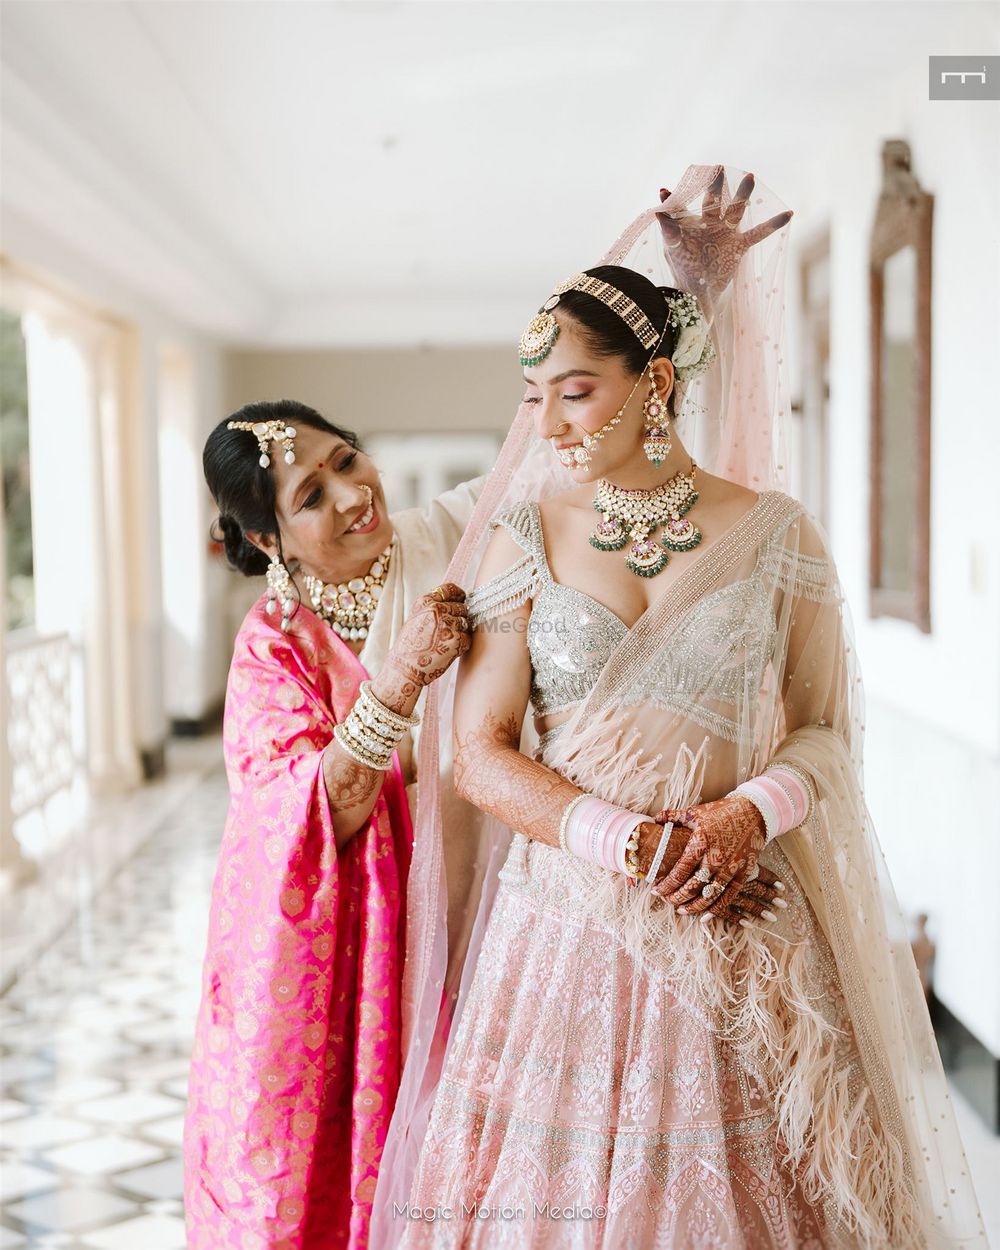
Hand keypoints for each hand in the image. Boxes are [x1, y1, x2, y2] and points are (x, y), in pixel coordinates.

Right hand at [373, 583, 469, 711]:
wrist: (403, 669)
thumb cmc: (410, 646)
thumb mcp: (416, 618)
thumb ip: (434, 608)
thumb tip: (458, 602)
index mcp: (426, 602)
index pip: (451, 589)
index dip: (459, 596)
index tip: (461, 601)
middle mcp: (437, 609)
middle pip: (462, 608)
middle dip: (459, 619)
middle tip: (446, 633)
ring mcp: (447, 624)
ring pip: (466, 624)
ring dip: (460, 633)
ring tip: (444, 643)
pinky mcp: (456, 640)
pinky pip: (468, 639)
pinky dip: (462, 646)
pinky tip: (447, 652)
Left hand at [650, 796, 767, 917]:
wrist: (753, 811)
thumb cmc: (719, 812)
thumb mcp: (694, 812)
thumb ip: (672, 817)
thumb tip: (654, 820)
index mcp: (700, 842)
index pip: (679, 872)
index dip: (666, 885)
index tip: (655, 891)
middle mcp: (715, 857)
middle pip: (692, 887)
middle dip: (677, 898)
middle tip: (667, 902)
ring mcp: (731, 866)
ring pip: (710, 896)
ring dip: (694, 907)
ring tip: (682, 911)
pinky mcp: (745, 872)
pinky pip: (729, 896)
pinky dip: (716, 909)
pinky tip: (705, 915)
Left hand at [657, 167, 792, 304]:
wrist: (698, 292)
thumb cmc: (682, 270)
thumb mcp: (674, 249)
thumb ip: (668, 229)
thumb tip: (657, 211)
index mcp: (691, 223)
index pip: (682, 206)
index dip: (673, 198)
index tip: (663, 190)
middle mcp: (710, 223)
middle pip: (715, 200)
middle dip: (717, 185)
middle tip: (719, 168)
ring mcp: (726, 232)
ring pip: (737, 209)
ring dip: (744, 194)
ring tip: (750, 177)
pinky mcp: (739, 245)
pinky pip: (758, 233)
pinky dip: (773, 224)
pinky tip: (788, 213)